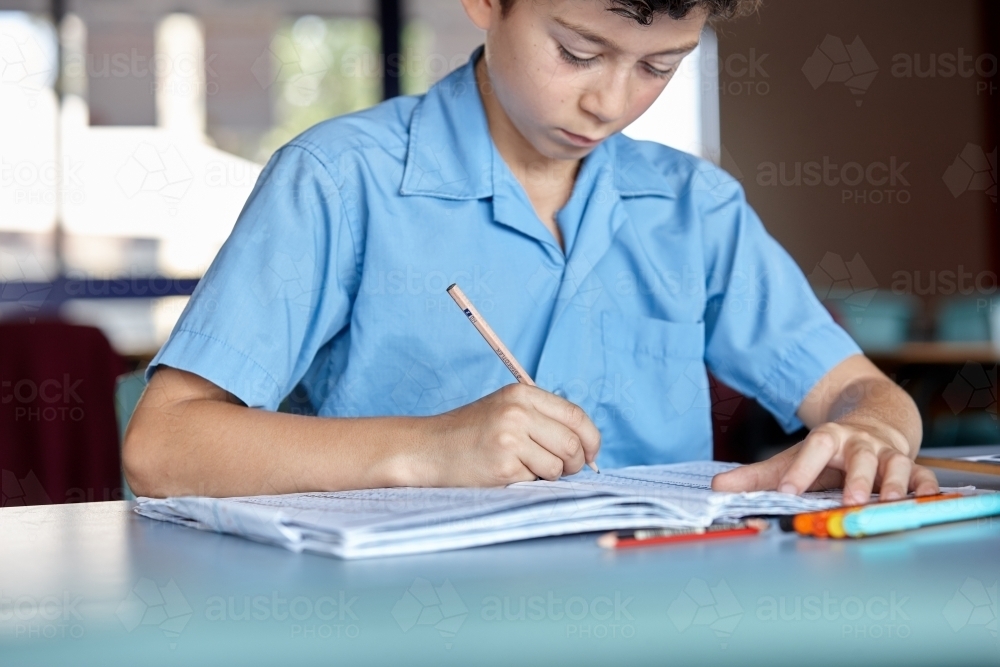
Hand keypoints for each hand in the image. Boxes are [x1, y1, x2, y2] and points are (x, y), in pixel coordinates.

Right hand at [415, 383, 600, 485]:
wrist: (427, 449)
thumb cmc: (470, 434)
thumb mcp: (506, 410)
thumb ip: (543, 419)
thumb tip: (587, 446)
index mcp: (522, 394)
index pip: (576, 415)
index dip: (591, 439)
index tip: (591, 454)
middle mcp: (517, 412)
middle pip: (573, 443)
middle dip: (575, 463)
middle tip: (561, 470)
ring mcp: (509, 438)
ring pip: (559, 466)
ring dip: (550, 475)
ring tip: (526, 469)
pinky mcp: (503, 465)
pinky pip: (536, 480)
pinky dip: (528, 482)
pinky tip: (506, 473)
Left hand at [711, 419, 938, 503]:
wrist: (874, 421)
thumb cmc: (828, 451)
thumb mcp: (792, 458)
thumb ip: (756, 475)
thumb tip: (717, 488)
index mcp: (828, 439)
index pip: (813, 450)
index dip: (801, 470)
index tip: (789, 492)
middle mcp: (860, 443)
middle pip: (860, 456)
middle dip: (858, 478)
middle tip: (852, 500)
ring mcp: (888, 453)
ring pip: (894, 465)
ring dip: (894, 484)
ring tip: (890, 502)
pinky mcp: (910, 465)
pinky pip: (922, 476)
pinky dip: (925, 487)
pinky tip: (926, 499)